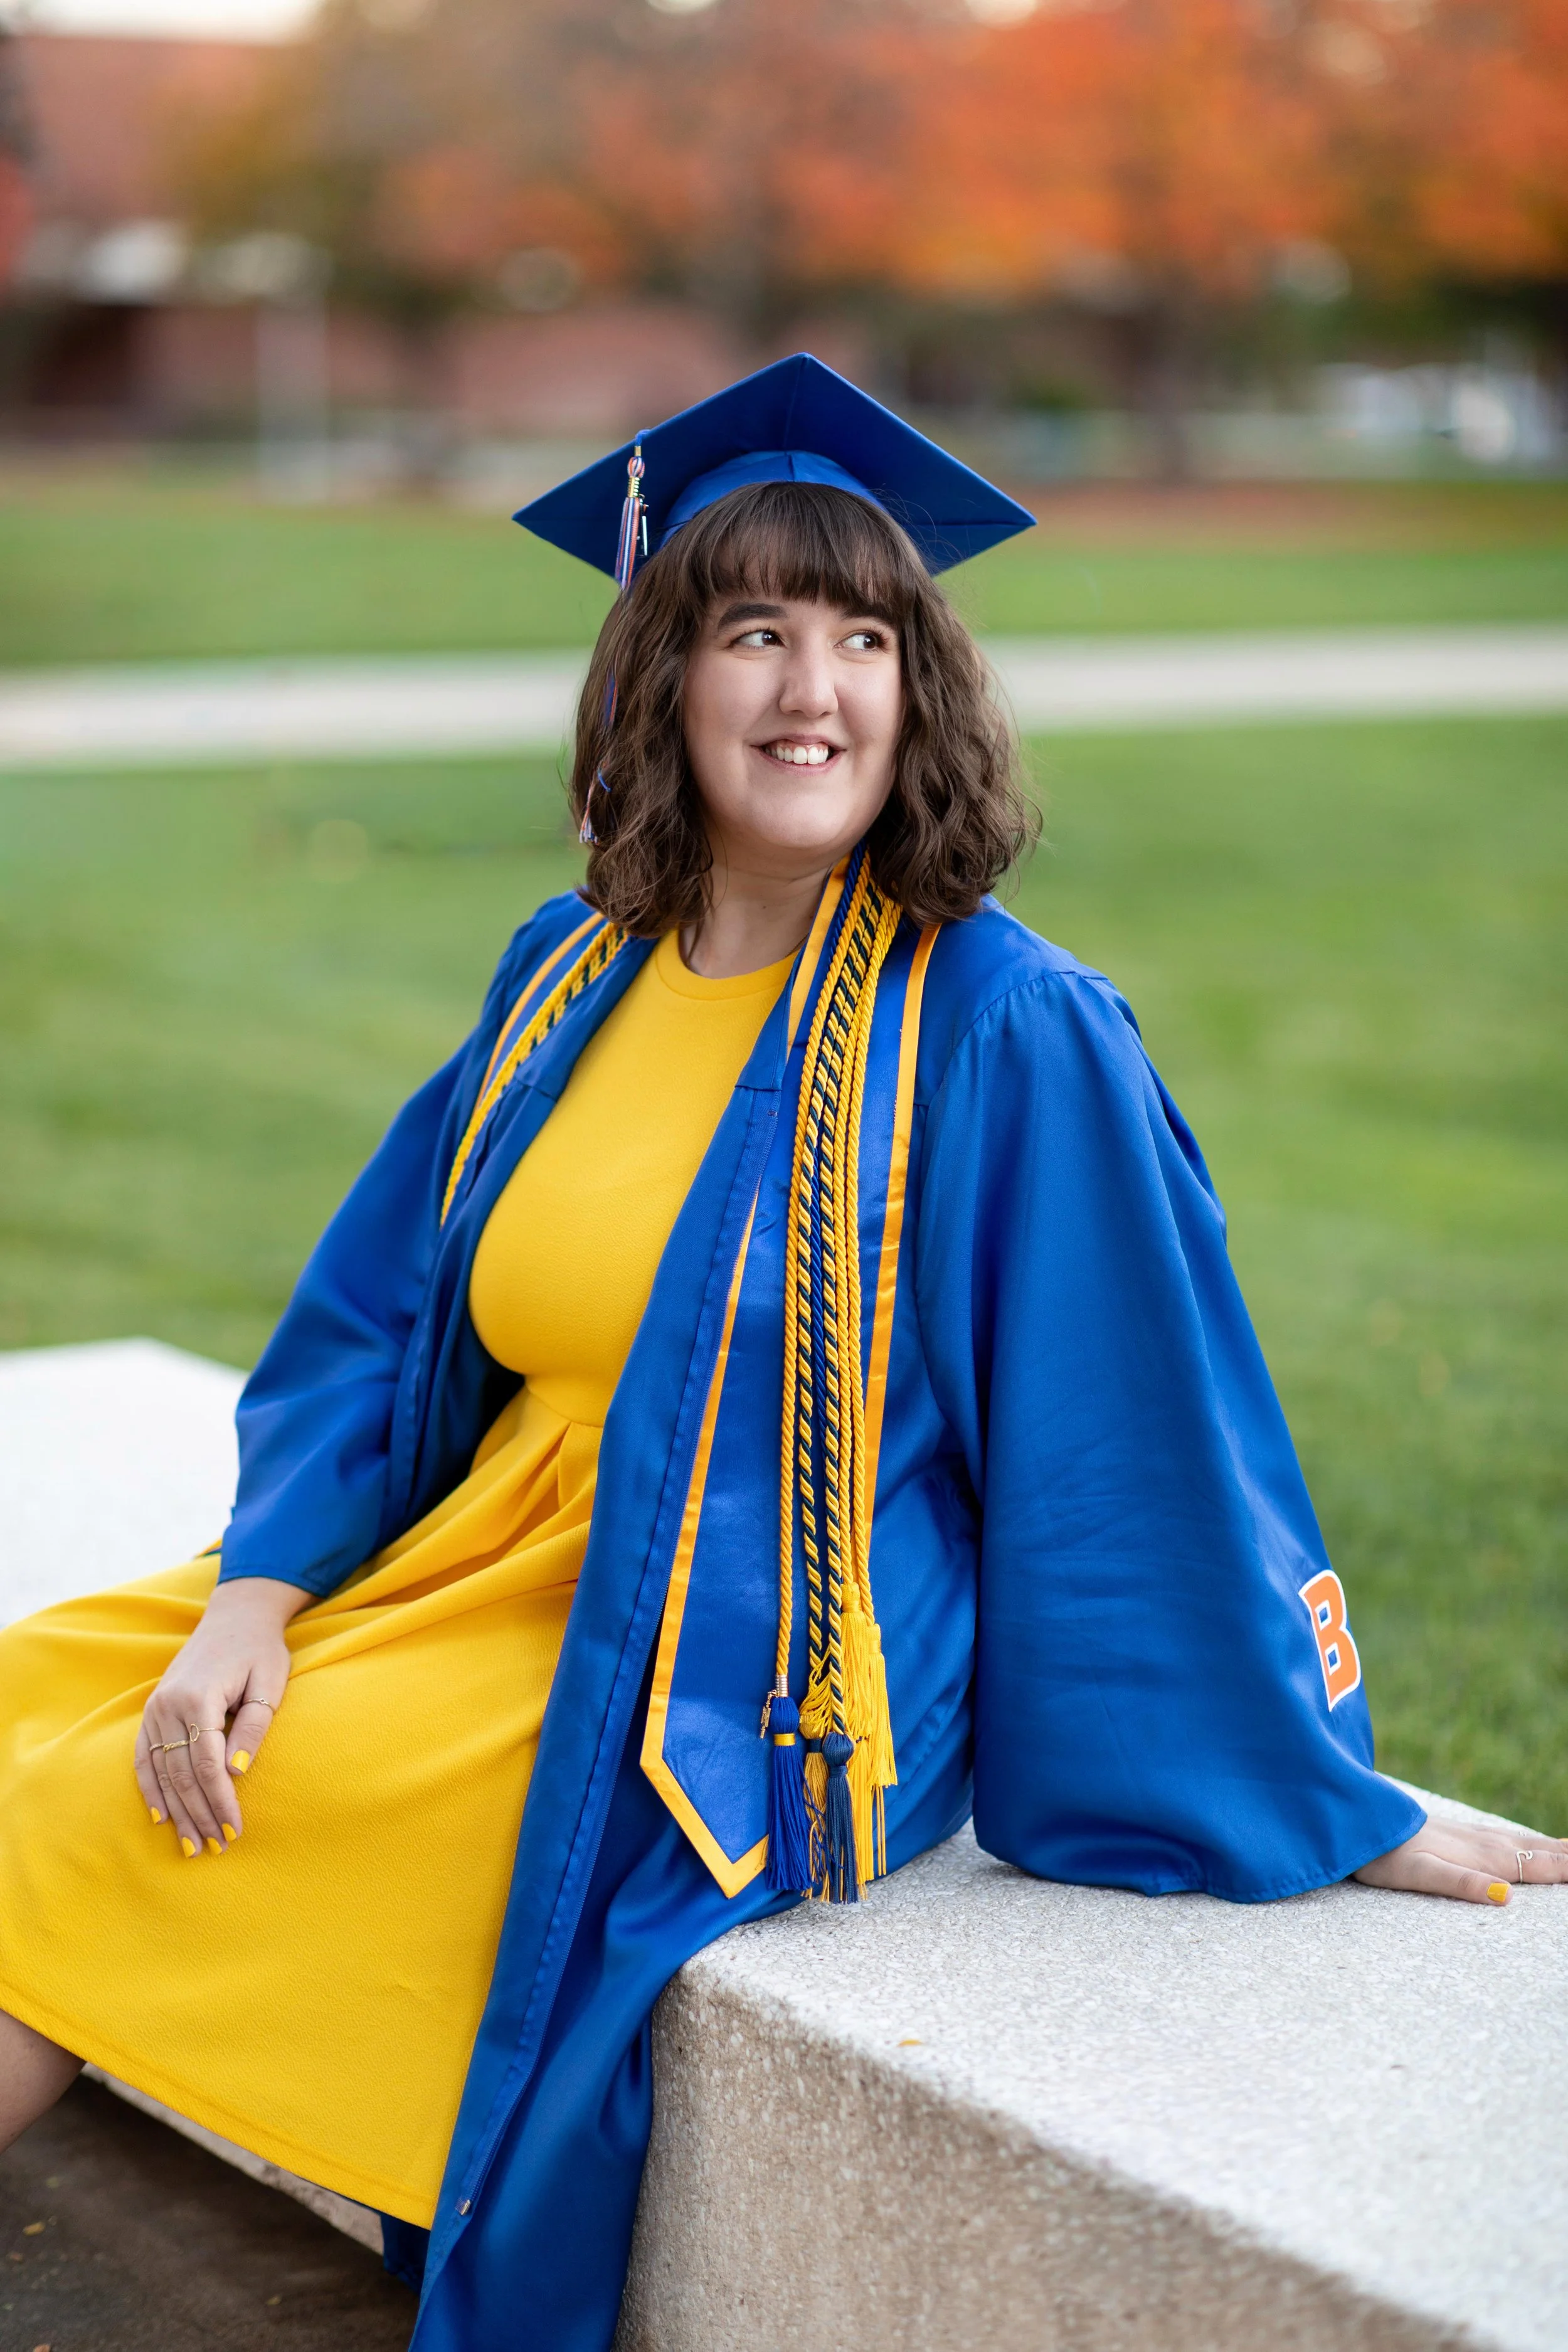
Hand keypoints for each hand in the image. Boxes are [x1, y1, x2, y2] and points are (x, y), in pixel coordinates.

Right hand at [134, 1577, 304, 1858]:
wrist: (235, 1616)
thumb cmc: (260, 1651)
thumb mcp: (269, 1683)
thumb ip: (253, 1728)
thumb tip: (234, 1775)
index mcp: (199, 1697)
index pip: (206, 1764)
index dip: (220, 1800)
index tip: (235, 1829)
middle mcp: (168, 1704)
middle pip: (181, 1774)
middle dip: (199, 1814)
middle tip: (215, 1847)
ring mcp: (155, 1707)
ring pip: (160, 1770)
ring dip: (176, 1811)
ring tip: (191, 1844)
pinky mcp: (152, 1710)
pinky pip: (144, 1756)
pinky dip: (150, 1787)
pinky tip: (160, 1816)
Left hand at [1356, 1813, 1567, 1904]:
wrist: (1351, 1821)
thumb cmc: (1382, 1853)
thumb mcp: (1419, 1874)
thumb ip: (1461, 1883)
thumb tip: (1506, 1897)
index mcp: (1479, 1855)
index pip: (1535, 1865)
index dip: (1565, 1869)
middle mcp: (1479, 1842)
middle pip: (1534, 1851)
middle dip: (1566, 1856)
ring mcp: (1467, 1835)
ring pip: (1520, 1841)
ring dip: (1551, 1846)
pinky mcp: (1453, 1834)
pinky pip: (1501, 1838)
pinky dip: (1524, 1841)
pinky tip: (1523, 1843)